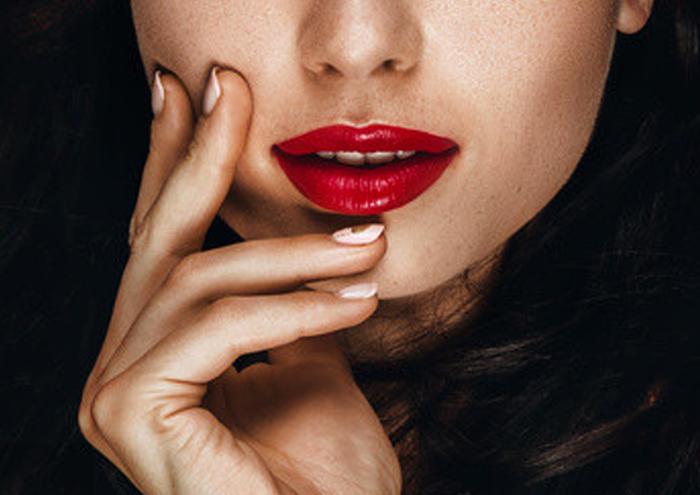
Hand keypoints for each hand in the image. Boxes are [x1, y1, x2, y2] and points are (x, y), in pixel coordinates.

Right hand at [78, 67, 400, 494]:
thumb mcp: (313, 361)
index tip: (199, 98)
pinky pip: (217, 325)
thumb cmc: (325, 478)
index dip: (176, 164)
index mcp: (159, 355)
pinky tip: (353, 302)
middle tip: (228, 84)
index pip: (166, 246)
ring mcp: (114, 391)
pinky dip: (293, 307)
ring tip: (367, 247)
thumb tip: (307, 243)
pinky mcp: (131, 410)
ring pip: (199, 279)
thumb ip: (293, 303)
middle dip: (195, 153)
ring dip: (292, 254)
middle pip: (160, 240)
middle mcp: (120, 367)